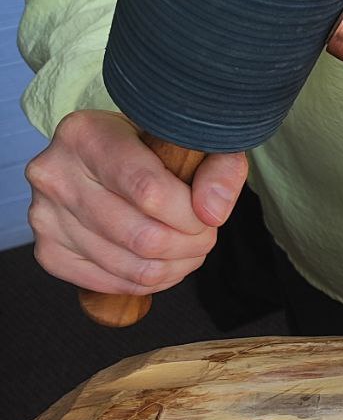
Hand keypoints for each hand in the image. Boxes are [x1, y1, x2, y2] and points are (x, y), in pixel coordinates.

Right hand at [26, 110, 246, 295]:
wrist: (109, 152)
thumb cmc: (153, 145)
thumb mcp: (193, 139)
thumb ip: (218, 169)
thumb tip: (212, 213)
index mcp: (86, 135)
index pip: (151, 192)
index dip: (191, 216)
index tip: (208, 216)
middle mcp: (55, 174)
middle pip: (143, 237)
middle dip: (190, 244)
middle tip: (204, 234)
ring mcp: (46, 216)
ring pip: (132, 268)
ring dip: (176, 266)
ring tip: (188, 246)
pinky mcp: (49, 252)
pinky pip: (112, 285)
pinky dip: (149, 281)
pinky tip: (161, 260)